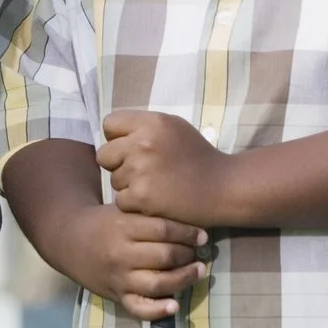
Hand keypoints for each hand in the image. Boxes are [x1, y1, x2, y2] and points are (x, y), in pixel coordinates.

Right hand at [62, 202, 208, 321]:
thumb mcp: (122, 210)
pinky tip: (175, 304)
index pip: (163, 230)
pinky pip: (139, 308)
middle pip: (165, 256)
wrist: (68, 240)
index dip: (188, 233)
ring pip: (158, 283)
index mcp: (122, 226)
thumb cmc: (103, 222)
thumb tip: (189, 224)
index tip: (202, 235)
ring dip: (184, 278)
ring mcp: (118, 277)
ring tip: (198, 271)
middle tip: (201, 252)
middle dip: (188, 254)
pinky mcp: (116, 295)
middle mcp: (121, 253)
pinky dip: (158, 310)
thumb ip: (149, 216)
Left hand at [97, 109, 228, 226]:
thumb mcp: (174, 128)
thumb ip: (144, 126)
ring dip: (128, 186)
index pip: (109, 124)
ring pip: (113, 179)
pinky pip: (121, 200)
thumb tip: (114, 133)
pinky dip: (134, 204)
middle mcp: (142, 143)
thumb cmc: (199, 157)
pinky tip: (154, 201)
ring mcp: (140, 170)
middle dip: (117, 163)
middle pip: (104, 154)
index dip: (116, 138)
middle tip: (139, 171)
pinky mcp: (141, 196)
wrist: (223, 187)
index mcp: (151, 123)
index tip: (129, 148)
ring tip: (154, 186)